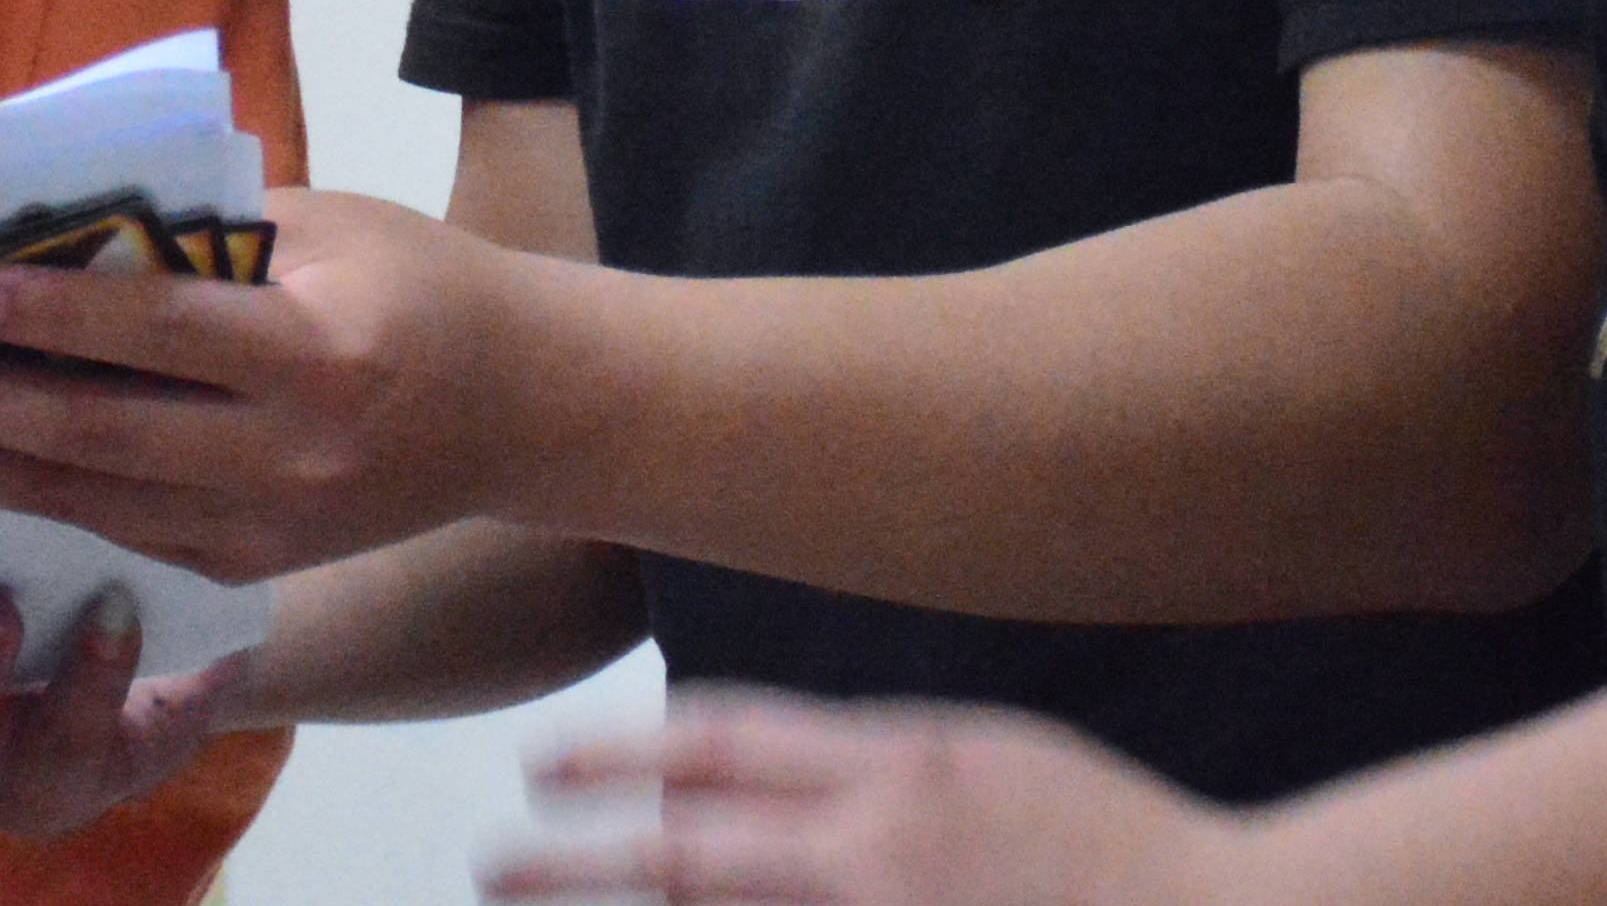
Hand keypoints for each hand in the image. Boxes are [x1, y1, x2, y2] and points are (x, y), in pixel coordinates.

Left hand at [0, 188, 533, 581]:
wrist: (523, 412)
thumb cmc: (420, 282)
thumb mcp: (331, 223)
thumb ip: (204, 229)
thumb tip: (58, 217)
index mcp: (319, 354)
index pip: (161, 333)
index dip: (52, 316)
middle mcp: (288, 460)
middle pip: (99, 437)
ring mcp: (264, 530)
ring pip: (87, 503)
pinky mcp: (246, 567)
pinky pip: (116, 533)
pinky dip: (23, 504)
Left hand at [493, 692, 1231, 905]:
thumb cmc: (1113, 847)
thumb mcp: (990, 760)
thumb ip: (877, 766)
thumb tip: (764, 772)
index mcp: (900, 767)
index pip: (719, 745)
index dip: (617, 752)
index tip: (542, 765)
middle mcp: (877, 853)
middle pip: (687, 854)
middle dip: (576, 859)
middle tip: (494, 862)